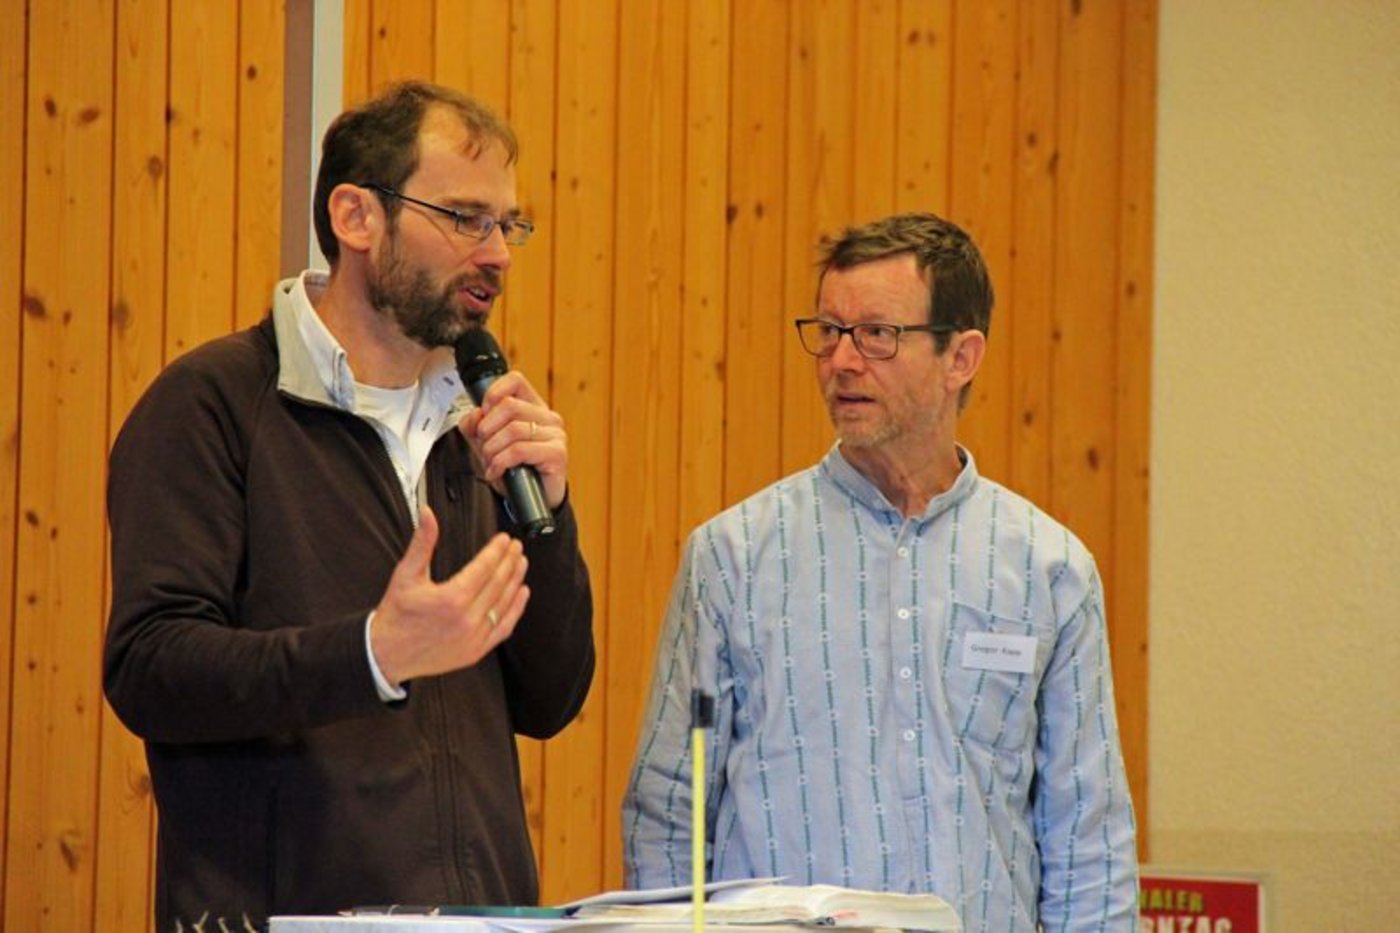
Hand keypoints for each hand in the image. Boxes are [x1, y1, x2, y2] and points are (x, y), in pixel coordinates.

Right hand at [369, 506, 528, 686]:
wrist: (387, 654)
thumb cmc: (397, 615)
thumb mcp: (406, 574)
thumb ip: (422, 542)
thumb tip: (427, 515)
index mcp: (451, 598)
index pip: (484, 567)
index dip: (497, 550)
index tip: (504, 540)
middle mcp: (466, 619)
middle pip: (498, 583)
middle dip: (509, 561)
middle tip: (516, 547)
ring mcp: (473, 637)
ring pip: (504, 604)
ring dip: (516, 581)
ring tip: (521, 564)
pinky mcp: (475, 651)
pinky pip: (503, 628)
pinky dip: (515, 610)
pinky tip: (521, 595)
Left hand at [459, 369, 567, 509]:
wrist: (532, 501)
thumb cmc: (515, 470)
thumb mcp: (487, 444)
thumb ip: (475, 426)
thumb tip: (474, 415)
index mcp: (533, 407)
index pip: (515, 381)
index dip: (493, 394)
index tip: (483, 414)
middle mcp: (547, 417)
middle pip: (509, 406)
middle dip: (487, 429)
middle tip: (484, 447)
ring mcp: (555, 435)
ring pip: (513, 429)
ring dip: (492, 450)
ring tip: (490, 463)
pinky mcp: (557, 454)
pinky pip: (520, 450)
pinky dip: (500, 462)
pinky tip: (497, 472)